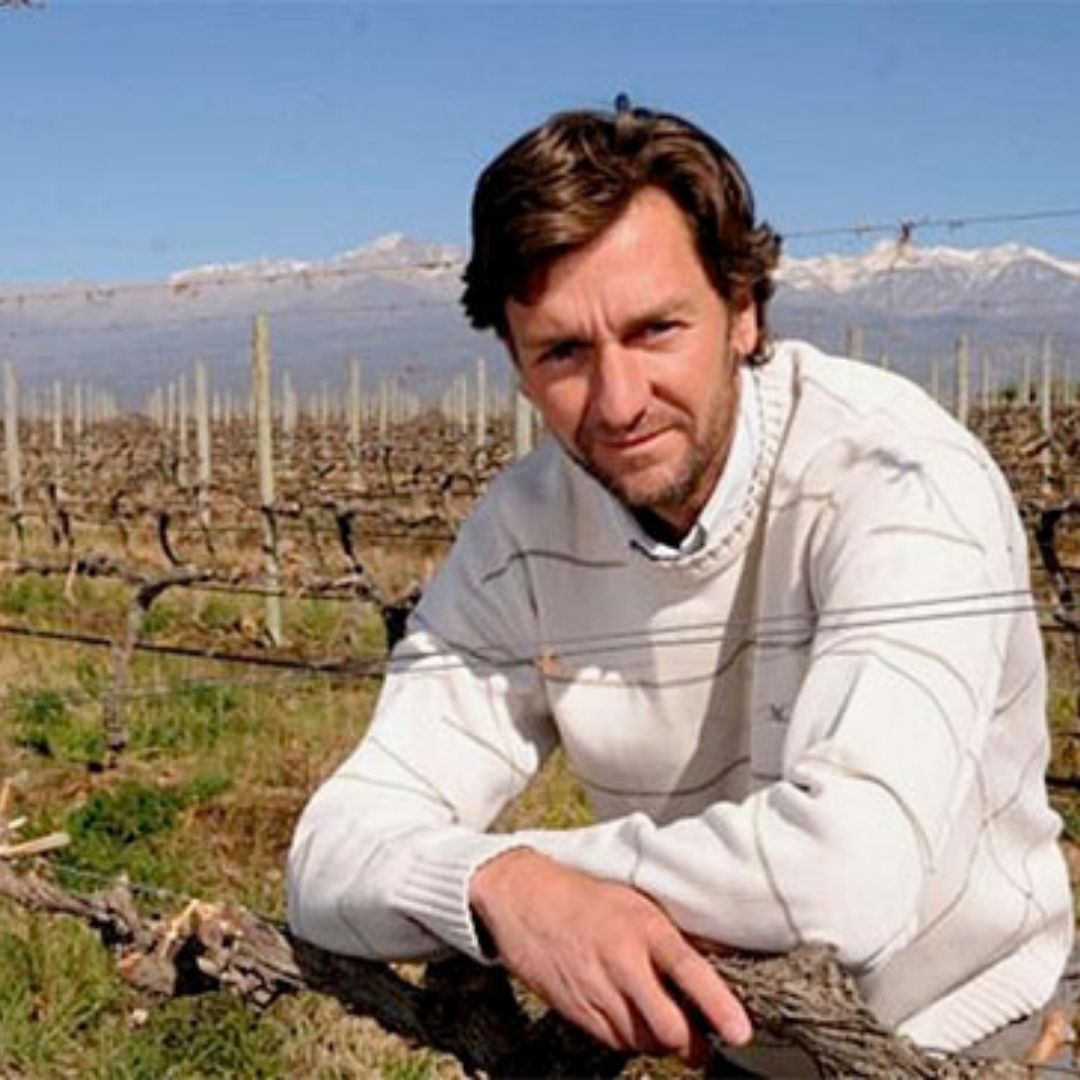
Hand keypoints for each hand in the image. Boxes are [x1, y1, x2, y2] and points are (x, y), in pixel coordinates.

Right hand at [469, 847, 751, 1061]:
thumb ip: (671, 936)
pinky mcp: (576, 1010)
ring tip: (665, 1024)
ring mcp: (596, 989)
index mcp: (643, 927)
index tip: (740, 1032)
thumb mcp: (636, 902)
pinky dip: (631, 1039)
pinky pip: (616, 1042)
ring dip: (661, 1041)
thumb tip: (720, 959)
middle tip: (703, 1043)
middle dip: (691, 1043)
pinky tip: (631, 1017)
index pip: (689, 970)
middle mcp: (621, 961)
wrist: (524, 898)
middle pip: (669, 1027)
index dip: (718, 1005)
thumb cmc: (587, 898)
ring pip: (644, 1041)